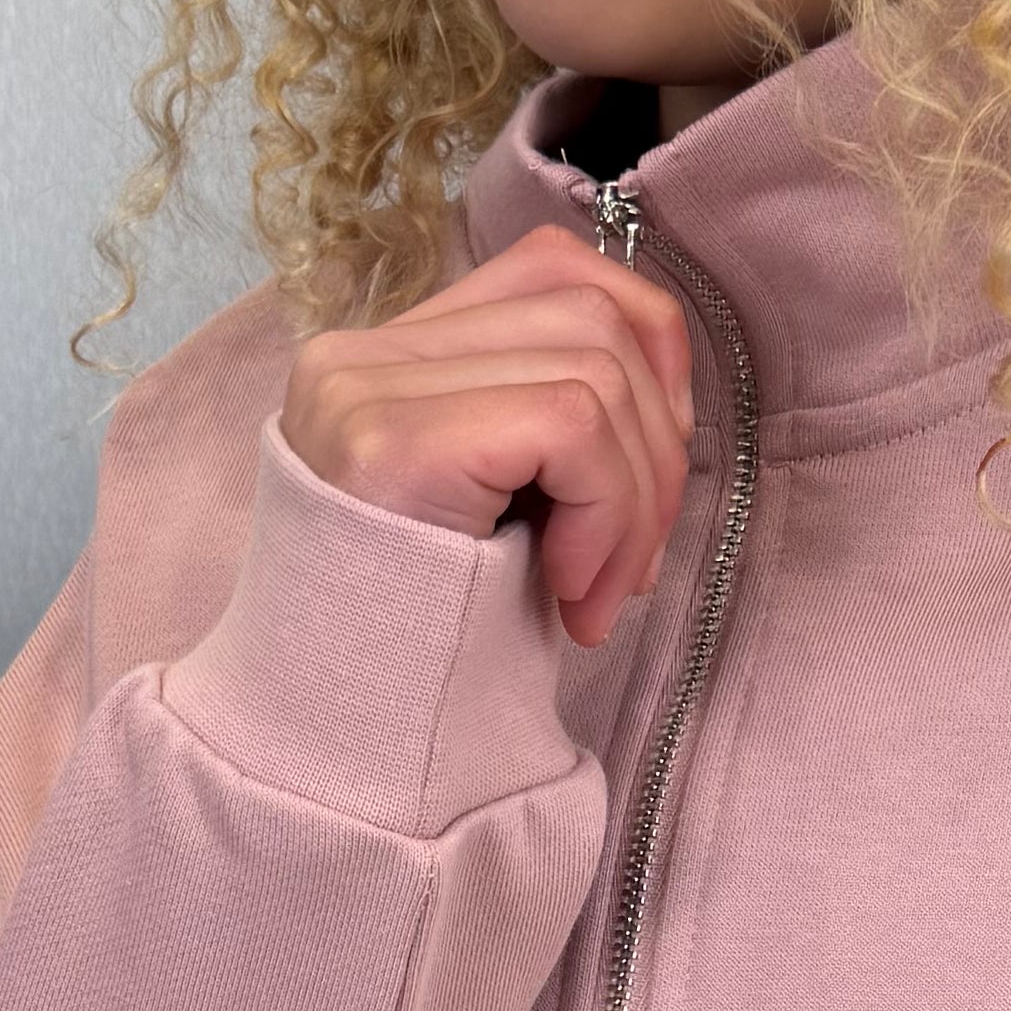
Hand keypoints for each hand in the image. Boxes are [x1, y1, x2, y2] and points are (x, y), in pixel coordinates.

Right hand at [277, 234, 698, 648]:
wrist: (338, 742)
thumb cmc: (431, 637)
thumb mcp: (508, 512)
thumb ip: (560, 434)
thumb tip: (672, 420)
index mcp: (391, 357)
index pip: (553, 267)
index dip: (648, 344)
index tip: (657, 461)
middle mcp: (366, 353)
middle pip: (593, 314)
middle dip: (660, 446)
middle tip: (636, 566)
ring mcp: (369, 387)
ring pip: (597, 368)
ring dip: (638, 500)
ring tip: (599, 595)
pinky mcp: (392, 440)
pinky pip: (572, 422)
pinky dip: (607, 511)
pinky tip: (572, 590)